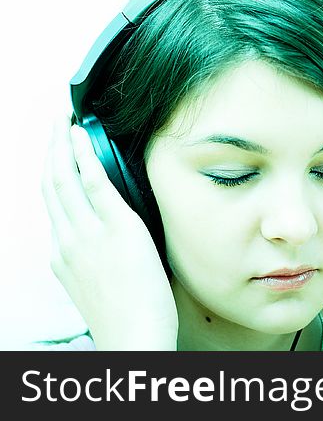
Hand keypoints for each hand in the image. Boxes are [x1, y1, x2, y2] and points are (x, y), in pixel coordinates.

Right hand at [41, 114, 178, 349]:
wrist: (135, 339)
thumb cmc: (129, 320)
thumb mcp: (99, 287)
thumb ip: (95, 261)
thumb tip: (109, 244)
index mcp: (63, 257)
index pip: (52, 207)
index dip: (51, 175)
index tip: (54, 155)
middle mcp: (67, 242)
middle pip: (49, 186)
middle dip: (49, 151)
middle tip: (52, 124)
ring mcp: (87, 234)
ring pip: (63, 179)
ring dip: (62, 145)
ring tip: (62, 121)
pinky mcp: (116, 228)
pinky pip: (94, 184)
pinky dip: (85, 156)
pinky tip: (82, 137)